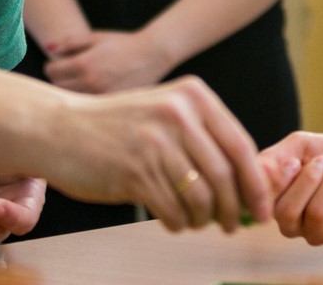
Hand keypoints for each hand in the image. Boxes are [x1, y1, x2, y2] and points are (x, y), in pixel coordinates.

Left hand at [44, 29, 171, 92]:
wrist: (153, 55)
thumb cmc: (124, 43)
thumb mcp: (97, 38)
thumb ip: (71, 42)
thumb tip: (49, 48)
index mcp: (84, 63)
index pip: (52, 71)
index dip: (51, 66)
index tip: (57, 64)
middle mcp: (89, 81)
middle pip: (58, 86)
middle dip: (60, 78)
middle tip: (68, 72)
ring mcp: (100, 94)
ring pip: (71, 98)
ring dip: (70, 90)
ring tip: (80, 81)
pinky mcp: (110, 103)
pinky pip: (87, 105)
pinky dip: (85, 99)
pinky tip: (92, 89)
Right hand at [47, 76, 271, 232]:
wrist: (58, 129)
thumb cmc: (120, 126)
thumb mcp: (167, 111)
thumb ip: (205, 135)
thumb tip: (248, 180)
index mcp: (194, 97)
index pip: (241, 145)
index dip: (256, 182)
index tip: (264, 206)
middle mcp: (178, 115)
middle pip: (225, 174)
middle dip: (235, 207)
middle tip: (234, 225)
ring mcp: (156, 143)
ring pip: (201, 196)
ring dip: (205, 219)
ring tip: (199, 223)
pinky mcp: (134, 172)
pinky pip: (172, 209)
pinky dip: (179, 222)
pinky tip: (175, 221)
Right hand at [260, 133, 322, 244]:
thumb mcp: (302, 146)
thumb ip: (276, 156)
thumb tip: (254, 169)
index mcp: (278, 203)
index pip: (261, 204)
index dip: (276, 183)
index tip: (294, 161)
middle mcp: (294, 224)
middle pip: (285, 213)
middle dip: (308, 180)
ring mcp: (319, 233)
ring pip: (316, 212)